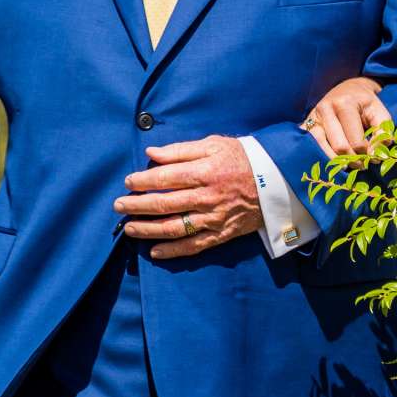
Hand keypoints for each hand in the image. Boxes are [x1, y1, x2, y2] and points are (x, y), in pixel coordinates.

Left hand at [115, 136, 259, 259]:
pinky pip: (194, 246)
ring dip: (148, 230)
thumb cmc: (243, 158)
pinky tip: (154, 252)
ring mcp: (214, 218)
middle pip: (165, 204)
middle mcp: (208, 197)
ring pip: (175, 227)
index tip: (128, 182)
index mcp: (206, 171)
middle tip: (118, 206)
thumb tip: (151, 153)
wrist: (278, 181)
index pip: (166, 178)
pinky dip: (173, 251)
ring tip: (129, 228)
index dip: (143, 181)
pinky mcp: (222, 233)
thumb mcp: (215, 144)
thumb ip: (181, 150)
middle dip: (137, 206)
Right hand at [303, 77, 390, 156]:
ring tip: (350, 164)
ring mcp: (312, 116)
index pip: (356, 141)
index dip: (366, 154)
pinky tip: (333, 160)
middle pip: (339, 147)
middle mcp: (325, 109)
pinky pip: (311, 146)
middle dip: (353, 160)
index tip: (372, 157)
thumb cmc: (365, 103)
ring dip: (338, 162)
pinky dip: (322, 155)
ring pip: (322, 149)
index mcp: (345, 104)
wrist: (347, 88)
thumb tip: (377, 155)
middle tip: (362, 164)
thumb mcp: (379, 112)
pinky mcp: (305, 123)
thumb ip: (383, 133)